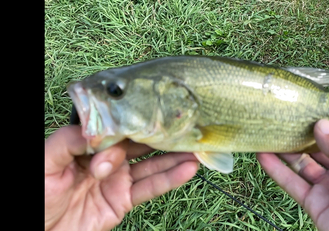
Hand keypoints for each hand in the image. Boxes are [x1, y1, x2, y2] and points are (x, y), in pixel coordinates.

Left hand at [45, 125, 198, 230]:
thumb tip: (99, 128)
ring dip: (174, 156)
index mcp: (88, 144)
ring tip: (197, 146)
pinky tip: (188, 169)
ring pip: (151, 164)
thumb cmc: (37, 195)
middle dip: (162, 135)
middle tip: (187, 125)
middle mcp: (107, 158)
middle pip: (140, 143)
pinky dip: (171, 179)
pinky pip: (151, 187)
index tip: (156, 113)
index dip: (135, 121)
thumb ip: (69, 140)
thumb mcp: (45, 162)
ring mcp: (118, 179)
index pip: (117, 128)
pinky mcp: (124, 199)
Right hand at [257, 119, 328, 230]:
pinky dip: (278, 171)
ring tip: (270, 129)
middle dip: (307, 130)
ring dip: (288, 148)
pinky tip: (264, 155)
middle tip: (287, 113)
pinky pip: (294, 185)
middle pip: (324, 146)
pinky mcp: (317, 205)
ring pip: (305, 163)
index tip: (319, 102)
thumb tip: (322, 125)